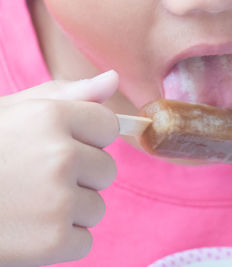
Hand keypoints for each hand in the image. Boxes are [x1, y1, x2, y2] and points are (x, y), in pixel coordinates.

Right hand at [0, 70, 118, 265]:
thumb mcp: (14, 112)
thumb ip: (67, 95)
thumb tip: (113, 79)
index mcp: (50, 117)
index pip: (108, 126)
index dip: (88, 138)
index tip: (62, 146)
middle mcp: (60, 156)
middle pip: (107, 169)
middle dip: (80, 176)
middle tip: (37, 179)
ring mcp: (58, 200)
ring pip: (96, 207)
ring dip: (70, 211)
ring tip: (29, 206)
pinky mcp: (52, 242)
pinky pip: (84, 241)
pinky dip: (61, 242)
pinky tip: (28, 231)